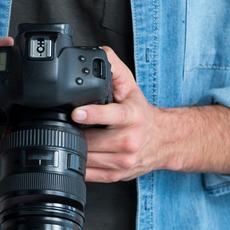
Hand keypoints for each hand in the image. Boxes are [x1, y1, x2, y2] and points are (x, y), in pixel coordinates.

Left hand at [71, 46, 164, 180]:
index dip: (93, 114)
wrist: (164, 141)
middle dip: (76, 133)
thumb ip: (114, 68)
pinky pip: (89, 174)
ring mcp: (123, 161)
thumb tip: (99, 53)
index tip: (77, 113)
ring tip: (71, 137)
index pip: (112, 116)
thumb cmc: (142, 114)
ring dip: (75, 148)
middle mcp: (130, 141)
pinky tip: (77, 153)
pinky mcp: (116, 176)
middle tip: (66, 125)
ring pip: (88, 158)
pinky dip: (79, 164)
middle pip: (92, 140)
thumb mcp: (131, 86)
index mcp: (132, 117)